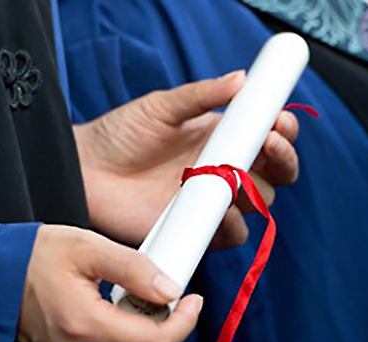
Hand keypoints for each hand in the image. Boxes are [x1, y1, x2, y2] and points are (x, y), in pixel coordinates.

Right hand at [17, 225, 202, 341]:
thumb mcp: (87, 247)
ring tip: (122, 308)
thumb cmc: (33, 257)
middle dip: (167, 331)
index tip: (191, 300)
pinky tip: (105, 326)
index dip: (185, 322)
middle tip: (156, 299)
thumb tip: (171, 290)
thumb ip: (134, 268)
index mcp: (82, 325)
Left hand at [74, 71, 299, 247]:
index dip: (282, 130)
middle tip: (269, 144)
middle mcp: (223, 171)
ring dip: (260, 190)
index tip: (279, 120)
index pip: (269, 136)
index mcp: (222, 138)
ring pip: (259, 203)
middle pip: (275, 172)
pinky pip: (231, 234)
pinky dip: (234, 224)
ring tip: (237, 174)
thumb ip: (201, 94)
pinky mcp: (196, 230)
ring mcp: (212, 202)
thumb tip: (242, 79)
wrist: (84, 171)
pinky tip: (222, 208)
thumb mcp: (161, 107)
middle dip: (282, 158)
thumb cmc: (119, 135)